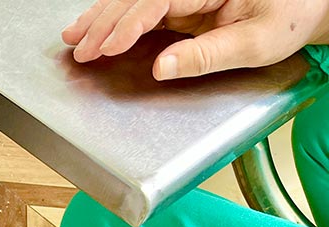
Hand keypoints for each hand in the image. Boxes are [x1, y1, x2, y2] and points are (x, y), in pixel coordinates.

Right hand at [62, 0, 328, 79]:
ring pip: (133, 0)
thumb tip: (162, 68)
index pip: (158, 0)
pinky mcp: (182, 1)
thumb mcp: (258, 43)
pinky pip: (141, 7)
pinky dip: (115, 20)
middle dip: (103, 23)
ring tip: (73, 38)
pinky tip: (95, 28)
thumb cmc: (289, 17)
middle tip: (79, 49)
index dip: (128, 25)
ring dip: (100, 19)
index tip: (106, 48)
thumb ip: (209, 56)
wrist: (306, 2)